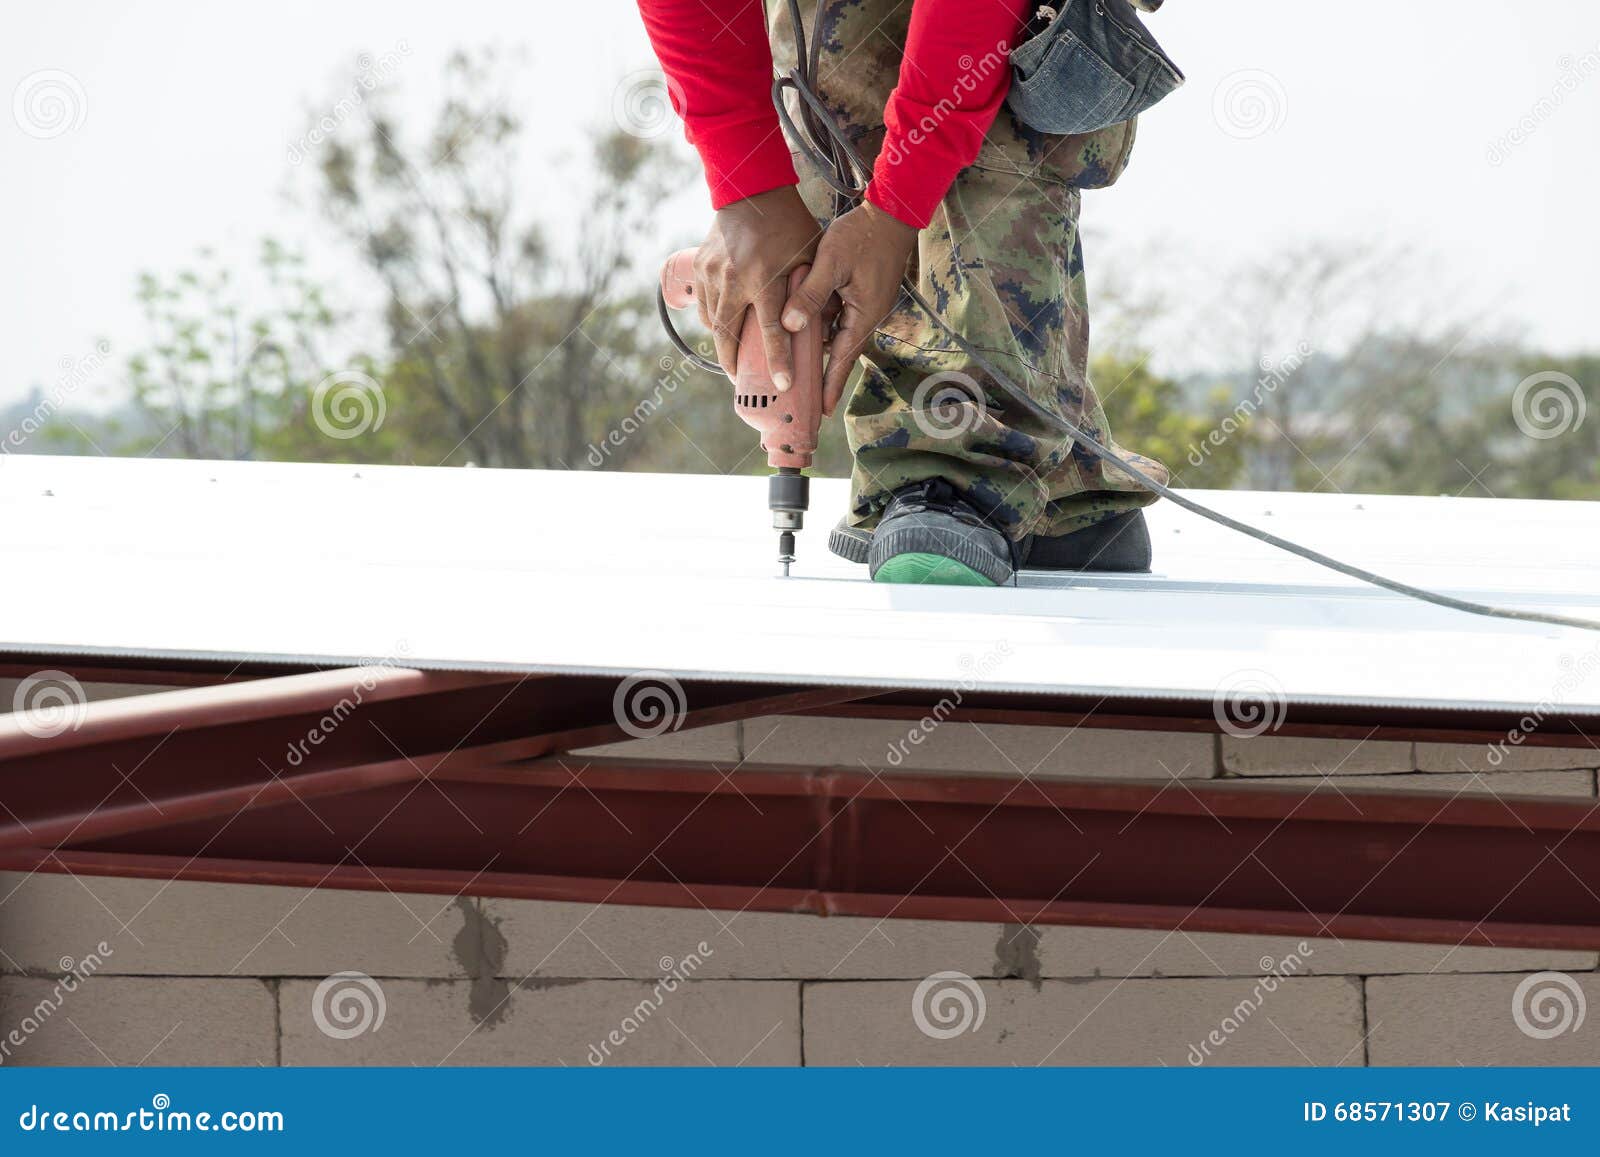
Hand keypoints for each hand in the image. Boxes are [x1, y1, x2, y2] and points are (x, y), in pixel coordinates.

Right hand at [695, 185, 821, 389]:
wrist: (752, 190)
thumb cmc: (789, 224)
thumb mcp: (811, 256)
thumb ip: (815, 291)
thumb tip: (825, 326)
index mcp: (766, 280)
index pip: (773, 332)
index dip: (778, 361)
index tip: (783, 385)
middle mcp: (735, 281)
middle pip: (730, 336)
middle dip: (735, 364)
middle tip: (744, 383)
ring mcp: (713, 275)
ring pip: (713, 324)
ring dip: (722, 346)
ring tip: (733, 361)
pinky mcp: (701, 268)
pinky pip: (702, 305)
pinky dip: (711, 322)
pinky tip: (721, 330)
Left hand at [780, 201, 917, 415]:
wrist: (891, 212)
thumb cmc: (863, 235)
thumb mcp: (831, 263)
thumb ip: (810, 295)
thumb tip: (790, 327)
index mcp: (863, 315)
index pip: (844, 359)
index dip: (831, 385)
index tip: (823, 410)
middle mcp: (867, 316)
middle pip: (842, 354)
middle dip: (826, 376)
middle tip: (808, 399)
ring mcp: (866, 306)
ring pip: (839, 336)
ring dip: (823, 352)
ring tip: (801, 369)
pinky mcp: (863, 295)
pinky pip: (841, 319)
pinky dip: (824, 329)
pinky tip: (806, 331)